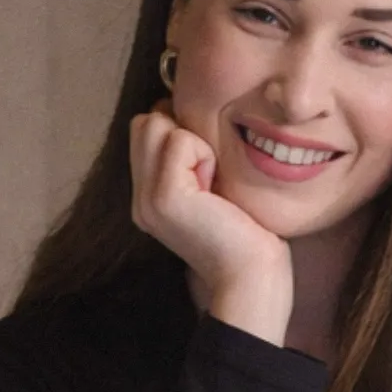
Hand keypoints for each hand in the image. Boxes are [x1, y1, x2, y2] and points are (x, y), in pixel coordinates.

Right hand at [129, 103, 292, 343]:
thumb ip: (189, 160)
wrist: (252, 276)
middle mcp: (139, 199)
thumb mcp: (210, 190)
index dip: (178, 132)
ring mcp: (146, 199)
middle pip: (143, 122)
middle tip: (210, 174)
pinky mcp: (163, 196)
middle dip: (181, 131)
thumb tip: (181, 114)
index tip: (208, 169)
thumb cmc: (247, 234)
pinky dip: (203, 154)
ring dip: (193, 142)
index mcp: (148, 198)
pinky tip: (215, 189)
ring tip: (211, 182)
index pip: (143, 130)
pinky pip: (178, 140)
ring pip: (154, 123)